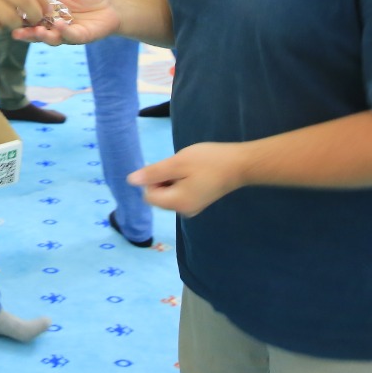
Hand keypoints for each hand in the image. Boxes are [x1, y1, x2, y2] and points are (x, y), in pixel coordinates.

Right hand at [11, 0, 119, 45]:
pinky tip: (58, 24)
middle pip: (36, 33)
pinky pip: (70, 36)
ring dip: (42, 36)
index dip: (20, 17)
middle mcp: (54, 26)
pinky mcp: (80, 37)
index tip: (9, 14)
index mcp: (48, 14)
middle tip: (16, 32)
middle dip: (26, 34)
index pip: (31, 17)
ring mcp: (66, 34)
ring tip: (36, 31)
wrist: (110, 5)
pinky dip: (63, 31)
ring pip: (51, 38)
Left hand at [130, 141, 247, 216]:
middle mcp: (183, 211)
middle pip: (158, 196)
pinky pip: (180, 193)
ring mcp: (192, 208)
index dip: (153, 179)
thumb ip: (153, 173)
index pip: (148, 196)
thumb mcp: (177, 163)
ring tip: (189, 169)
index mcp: (177, 203)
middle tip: (181, 166)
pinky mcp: (199, 201)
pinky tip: (194, 172)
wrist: (241, 164)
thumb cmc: (209, 161)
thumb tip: (130, 181)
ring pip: (169, 194)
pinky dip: (181, 182)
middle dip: (162, 180)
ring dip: (172, 179)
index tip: (169, 167)